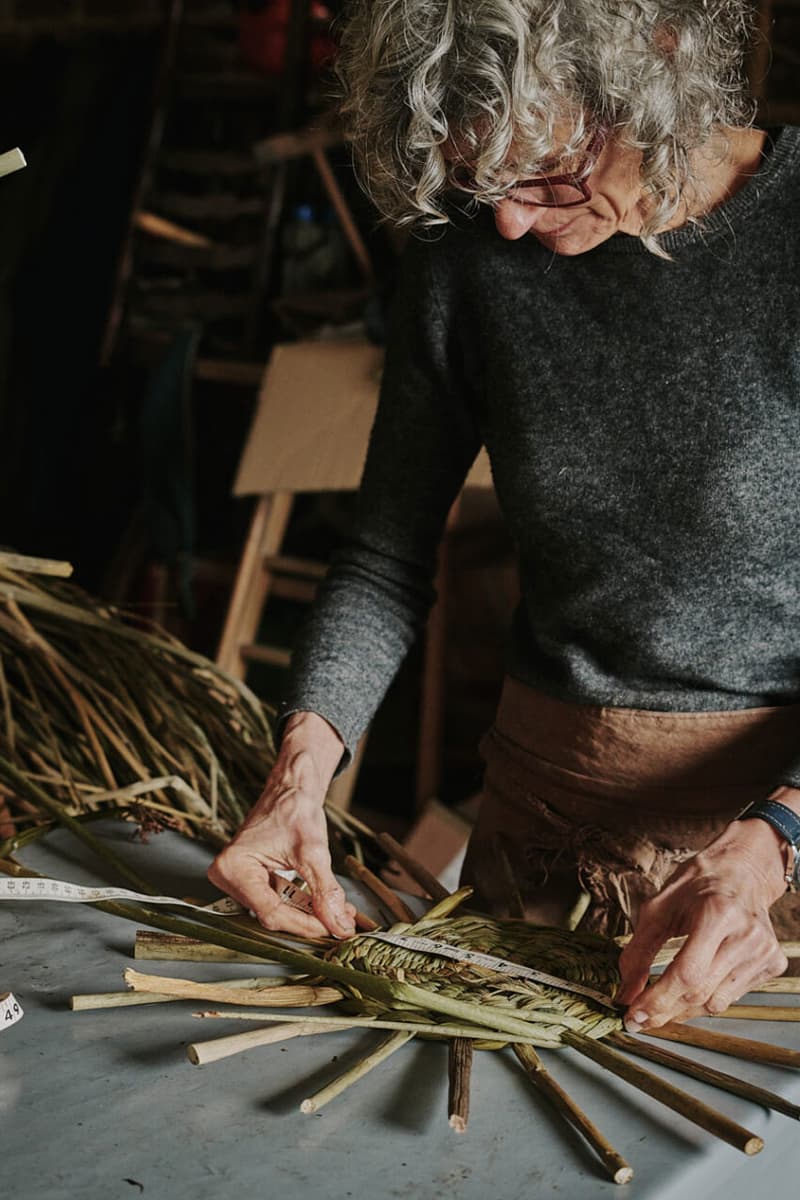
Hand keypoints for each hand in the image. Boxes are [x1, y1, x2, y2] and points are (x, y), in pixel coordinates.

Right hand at [208, 712, 356, 939]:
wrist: (290, 789)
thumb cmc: (294, 808)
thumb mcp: (314, 851)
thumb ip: (325, 890)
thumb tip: (338, 923)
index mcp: (234, 867)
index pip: (271, 912)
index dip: (305, 924)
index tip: (333, 928)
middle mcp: (228, 877)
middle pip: (273, 915)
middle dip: (310, 920)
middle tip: (342, 923)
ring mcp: (238, 880)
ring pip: (278, 911)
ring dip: (310, 914)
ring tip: (340, 912)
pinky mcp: (252, 880)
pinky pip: (278, 901)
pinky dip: (303, 904)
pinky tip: (326, 904)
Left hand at [617, 816, 789, 1029]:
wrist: (742, 871)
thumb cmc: (697, 885)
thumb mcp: (659, 908)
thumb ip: (639, 951)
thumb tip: (626, 993)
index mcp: (718, 914)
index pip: (687, 974)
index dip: (657, 1000)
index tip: (634, 1015)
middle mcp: (746, 935)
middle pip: (700, 993)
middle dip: (664, 1010)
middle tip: (640, 1016)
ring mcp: (764, 952)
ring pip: (716, 1003)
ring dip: (683, 1008)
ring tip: (664, 998)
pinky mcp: (773, 964)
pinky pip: (732, 997)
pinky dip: (707, 998)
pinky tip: (697, 982)